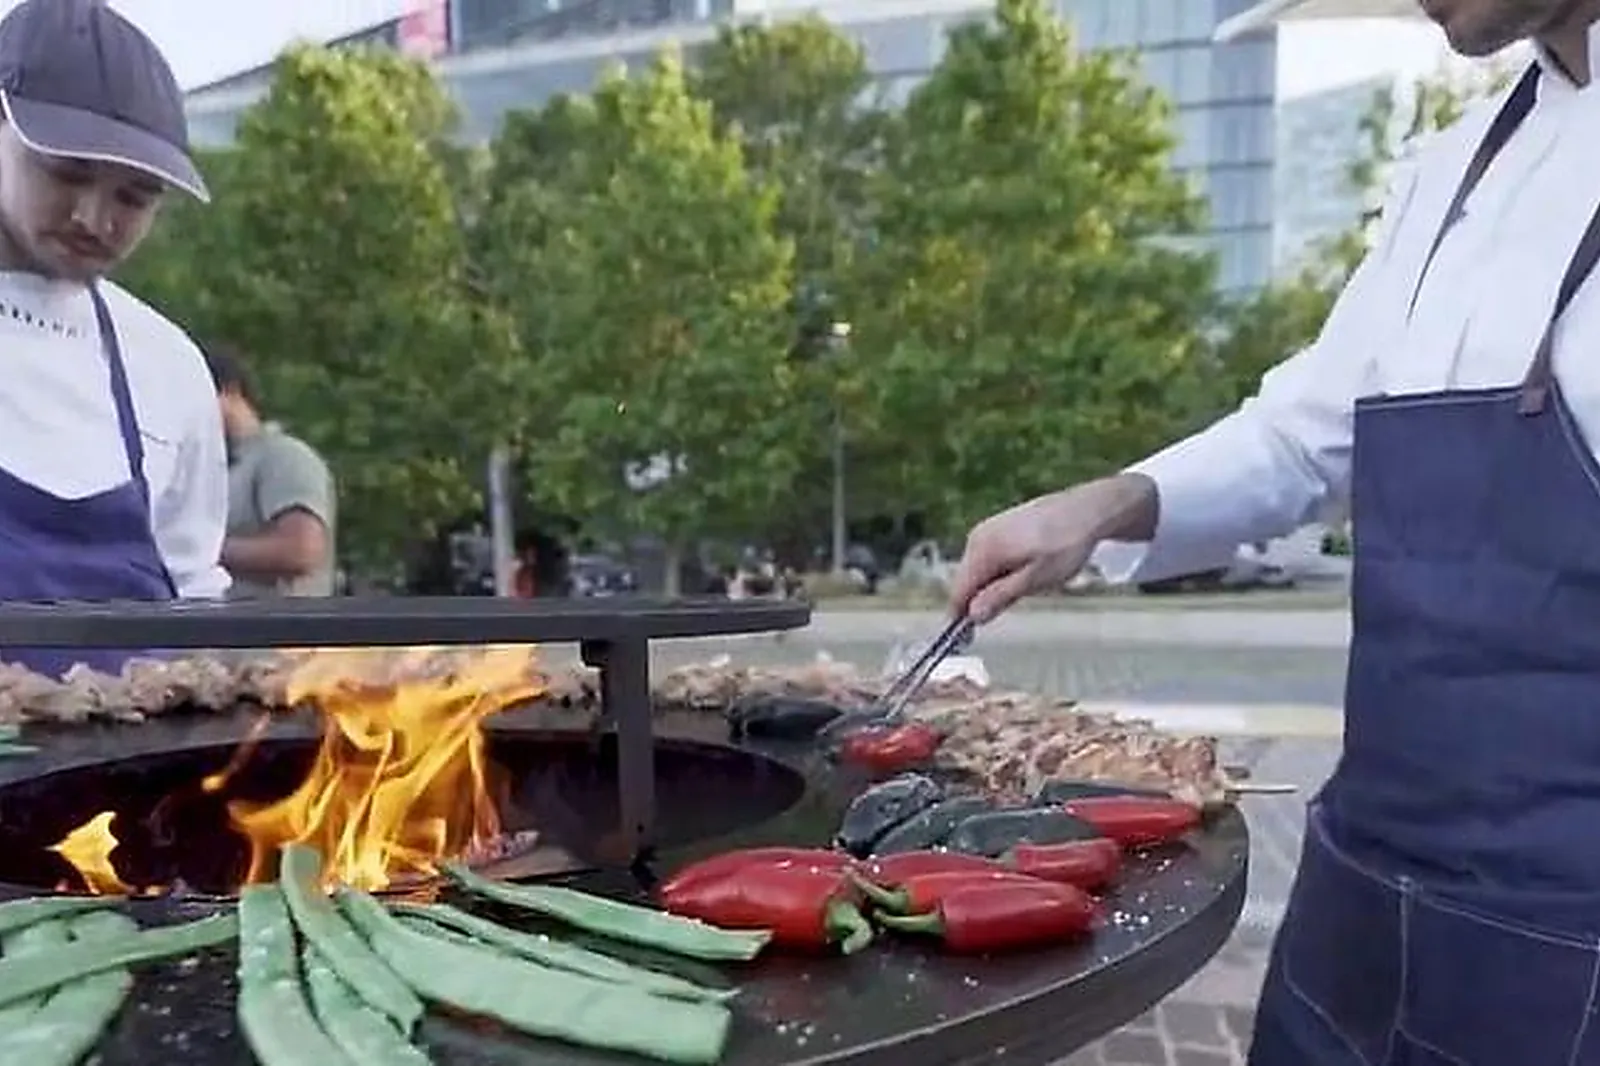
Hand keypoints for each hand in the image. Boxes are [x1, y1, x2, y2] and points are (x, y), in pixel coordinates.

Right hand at [950, 474, 1157, 623]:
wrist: (1088, 510)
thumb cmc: (1066, 544)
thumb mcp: (1036, 579)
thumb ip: (1000, 597)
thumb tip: (973, 614)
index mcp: (983, 549)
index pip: (958, 591)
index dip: (962, 615)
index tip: (970, 634)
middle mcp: (978, 536)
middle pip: (966, 581)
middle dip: (983, 599)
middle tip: (1016, 602)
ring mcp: (988, 529)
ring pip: (979, 571)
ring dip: (995, 585)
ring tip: (1029, 581)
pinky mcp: (999, 526)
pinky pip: (989, 558)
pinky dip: (1002, 571)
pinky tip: (1029, 568)